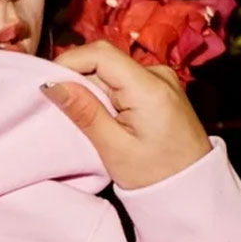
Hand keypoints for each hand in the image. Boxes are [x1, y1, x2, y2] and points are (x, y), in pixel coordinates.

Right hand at [40, 40, 211, 189]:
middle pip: (105, 62)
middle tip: (63, 112)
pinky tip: (105, 121)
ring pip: (112, 73)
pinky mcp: (160, 89)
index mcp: (149, 87)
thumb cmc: (156, 176)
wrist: (193, 188)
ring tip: (87, 122)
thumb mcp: (114, 149)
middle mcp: (158, 74)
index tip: (47, 85)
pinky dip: (107, 97)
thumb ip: (85, 112)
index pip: (100, 54)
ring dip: (92, 91)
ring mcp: (161, 80)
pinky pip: (124, 82)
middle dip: (79, 81)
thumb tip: (52, 84)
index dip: (68, 62)